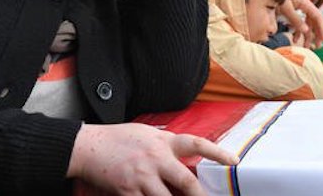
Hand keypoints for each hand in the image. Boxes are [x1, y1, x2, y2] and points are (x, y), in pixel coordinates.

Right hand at [68, 123, 238, 195]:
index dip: (217, 152)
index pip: (196, 144)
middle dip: (200, 195)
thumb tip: (186, 154)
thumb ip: (166, 143)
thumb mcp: (147, 133)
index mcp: (163, 142)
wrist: (88, 146)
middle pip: (185, 181)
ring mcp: (142, 176)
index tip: (234, 161)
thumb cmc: (118, 138)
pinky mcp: (127, 191)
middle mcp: (155, 158)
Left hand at [279, 0, 322, 48]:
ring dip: (306, 36)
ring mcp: (298, 9)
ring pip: (306, 24)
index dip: (321, 28)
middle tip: (317, 46)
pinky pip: (298, 24)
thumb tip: (306, 31)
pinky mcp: (292, 12)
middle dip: (316, 34)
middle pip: (314, 22)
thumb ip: (295, 19)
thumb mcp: (285, 8)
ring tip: (305, 47)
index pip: (317, 16)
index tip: (322, 38)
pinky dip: (298, 32)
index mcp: (304, 3)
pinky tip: (294, 39)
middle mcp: (303, 6)